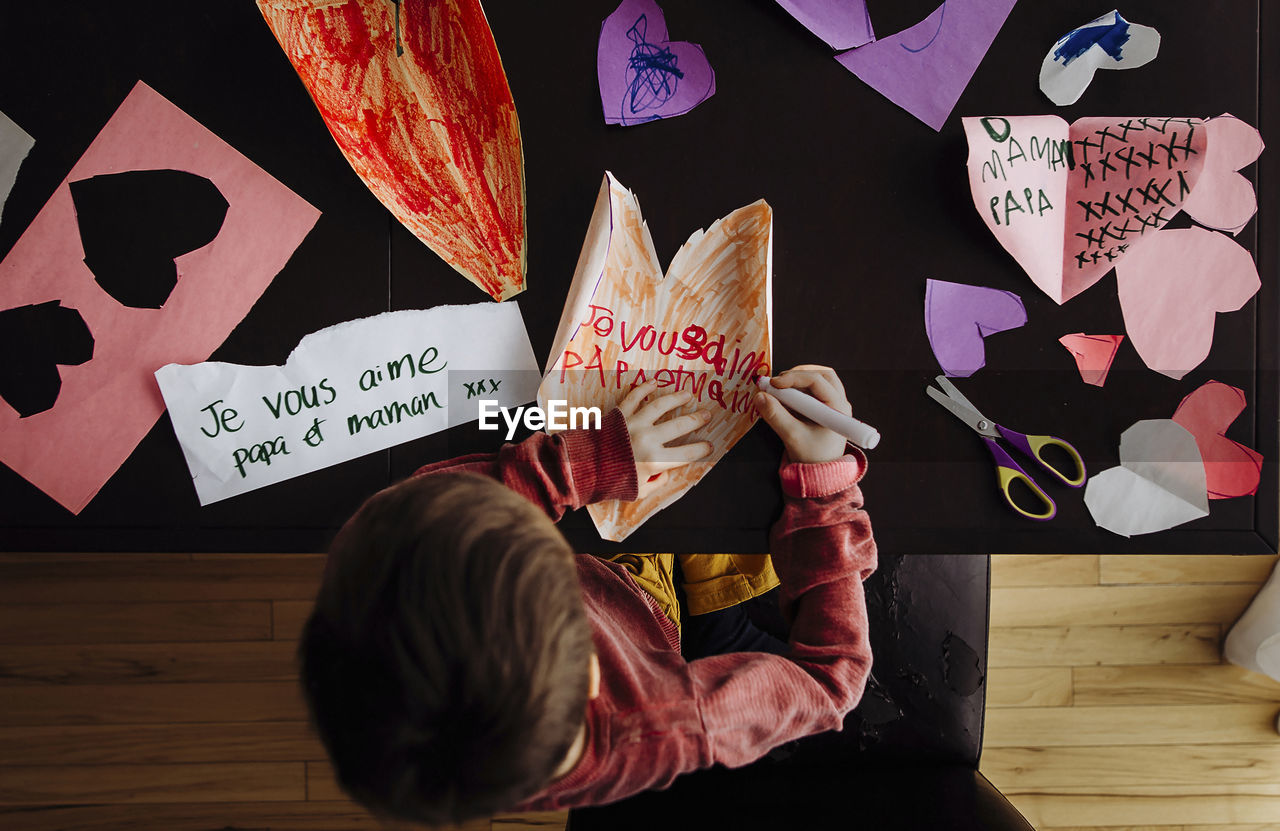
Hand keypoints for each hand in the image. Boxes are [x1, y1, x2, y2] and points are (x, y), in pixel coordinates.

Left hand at [616, 381, 712, 497]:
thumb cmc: (611, 481)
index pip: (686, 454)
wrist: (581, 468)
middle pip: (679, 427)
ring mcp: (634, 424)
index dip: (701, 449)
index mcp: (654, 461)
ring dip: (676, 399)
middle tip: (707, 415)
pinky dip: (645, 388)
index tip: (709, 445)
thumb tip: (666, 473)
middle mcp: (647, 440)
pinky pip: (635, 397)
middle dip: (696, 420)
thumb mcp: (637, 490)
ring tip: (687, 395)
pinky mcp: (619, 414)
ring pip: (661, 406)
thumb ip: (656, 483)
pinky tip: (654, 383)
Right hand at [754, 365, 850, 463]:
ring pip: (818, 380)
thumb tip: (759, 396)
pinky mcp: (824, 409)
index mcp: (838, 408)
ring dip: (798, 381)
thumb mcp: (792, 437)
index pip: (817, 380)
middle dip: (798, 374)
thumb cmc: (812, 457)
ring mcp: (833, 405)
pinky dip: (797, 390)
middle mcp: (839, 403)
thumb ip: (775, 416)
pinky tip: (784, 399)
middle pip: (822, 374)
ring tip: (779, 390)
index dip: (793, 378)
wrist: (820, 473)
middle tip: (778, 382)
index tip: (773, 383)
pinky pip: (813, 391)